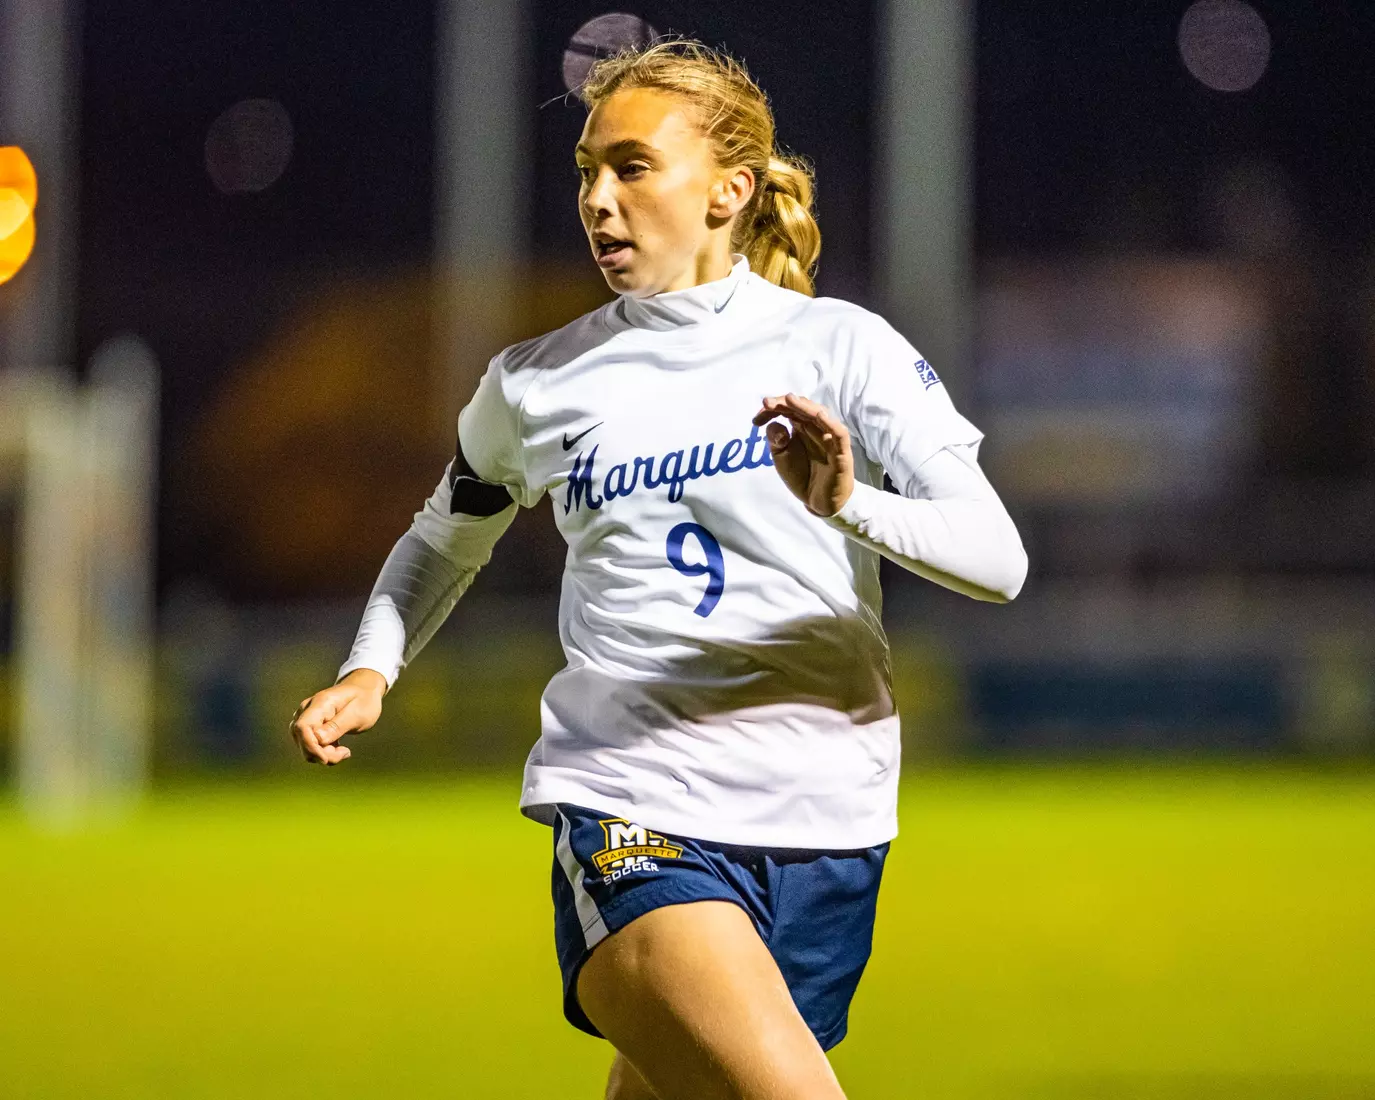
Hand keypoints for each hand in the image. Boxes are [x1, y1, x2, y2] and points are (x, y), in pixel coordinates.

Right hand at [289, 668, 385, 764]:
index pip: (302, 727)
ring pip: (305, 745)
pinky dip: (324, 752)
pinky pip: (311, 745)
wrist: (365, 690)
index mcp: (320, 703)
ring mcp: (307, 718)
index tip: (326, 759)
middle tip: (345, 753)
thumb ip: (337, 726)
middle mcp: (307, 710)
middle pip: (302, 739)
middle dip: (320, 754)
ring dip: (324, 754)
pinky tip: (340, 750)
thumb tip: (318, 739)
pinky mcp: (311, 727)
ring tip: (344, 751)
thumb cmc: (363, 701)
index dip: (310, 746)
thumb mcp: (357, 714)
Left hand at [752, 393, 854, 516]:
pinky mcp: (841, 452)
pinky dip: (831, 423)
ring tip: (788, 399)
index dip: (773, 409)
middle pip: (803, 408)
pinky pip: (840, 435)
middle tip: (766, 403)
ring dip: (805, 407)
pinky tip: (818, 415)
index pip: (789, 410)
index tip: (756, 418)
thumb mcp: (782, 457)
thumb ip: (776, 441)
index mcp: (802, 427)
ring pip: (820, 416)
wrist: (819, 501)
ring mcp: (830, 438)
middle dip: (784, 404)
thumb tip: (773, 424)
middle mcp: (816, 428)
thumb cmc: (802, 476)